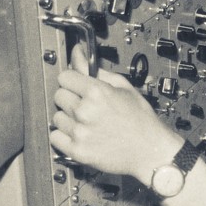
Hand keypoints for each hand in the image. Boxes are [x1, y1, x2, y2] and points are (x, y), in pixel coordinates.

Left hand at [50, 44, 182, 183]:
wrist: (151, 150)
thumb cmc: (141, 120)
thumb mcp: (123, 87)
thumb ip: (96, 70)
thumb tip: (78, 54)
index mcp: (97, 92)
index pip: (64, 76)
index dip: (73, 79)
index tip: (78, 85)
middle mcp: (85, 111)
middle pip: (58, 95)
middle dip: (71, 97)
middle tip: (86, 104)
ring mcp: (80, 132)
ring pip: (56, 117)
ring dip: (68, 118)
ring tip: (86, 122)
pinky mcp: (77, 151)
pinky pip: (55, 137)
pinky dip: (64, 136)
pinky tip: (79, 133)